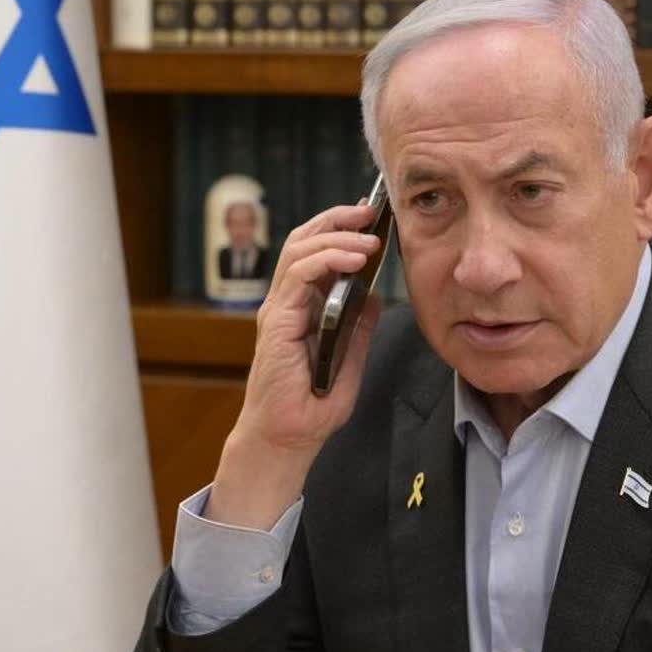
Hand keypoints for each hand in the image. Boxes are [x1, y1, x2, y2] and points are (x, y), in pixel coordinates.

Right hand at [204, 203, 383, 529]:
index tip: (372, 219)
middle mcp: (286, 303)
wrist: (286, 440)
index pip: (315, 253)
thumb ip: (358, 329)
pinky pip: (298, 276)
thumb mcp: (349, 362)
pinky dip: (326, 259)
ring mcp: (278, 311)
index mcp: (301, 309)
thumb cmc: (310, 409)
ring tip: (368, 235)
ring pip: (300, 250)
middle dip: (337, 219)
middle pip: (304, 241)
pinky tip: (354, 259)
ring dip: (336, 236)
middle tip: (370, 211)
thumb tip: (375, 296)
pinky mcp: (276, 322)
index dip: (340, 230)